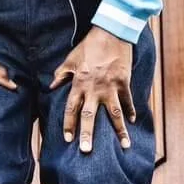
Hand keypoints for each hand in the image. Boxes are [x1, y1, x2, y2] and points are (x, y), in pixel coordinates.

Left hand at [52, 27, 136, 154]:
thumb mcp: (71, 58)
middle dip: (88, 134)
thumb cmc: (90, 45)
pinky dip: (130, 111)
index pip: (71, 108)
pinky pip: (128, 100)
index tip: (68, 140)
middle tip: (86, 151)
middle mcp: (94, 88)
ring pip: (114, 113)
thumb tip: (51, 86)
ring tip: (124, 145)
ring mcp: (110, 86)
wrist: (112, 32)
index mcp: (79, 83)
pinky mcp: (124, 82)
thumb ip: (61, 74)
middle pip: (90, 116)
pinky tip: (132, 121)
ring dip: (119, 130)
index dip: (69, 124)